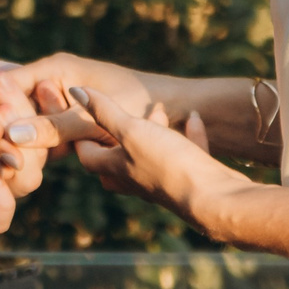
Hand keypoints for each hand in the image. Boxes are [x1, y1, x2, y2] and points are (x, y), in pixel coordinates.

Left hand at [0, 51, 49, 232]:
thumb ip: (30, 91)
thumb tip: (56, 99)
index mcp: (29, 126)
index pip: (60, 131)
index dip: (57, 114)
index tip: (43, 88)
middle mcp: (16, 153)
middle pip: (43, 157)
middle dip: (28, 133)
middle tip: (2, 111)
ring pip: (27, 183)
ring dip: (18, 160)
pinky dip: (2, 203)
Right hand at [0, 53, 158, 158]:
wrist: (176, 109)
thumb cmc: (137, 102)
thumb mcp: (90, 119)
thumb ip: (51, 128)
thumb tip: (11, 137)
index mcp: (54, 67)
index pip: (6, 83)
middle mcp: (54, 80)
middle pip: (15, 104)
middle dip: (9, 129)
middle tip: (4, 157)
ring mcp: (63, 100)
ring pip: (31, 123)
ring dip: (27, 142)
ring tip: (18, 163)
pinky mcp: (72, 119)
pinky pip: (48, 133)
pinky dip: (45, 148)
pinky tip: (38, 165)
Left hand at [69, 86, 249, 237]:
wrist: (213, 197)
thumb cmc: (166, 163)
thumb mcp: (131, 130)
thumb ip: (104, 111)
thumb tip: (75, 91)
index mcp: (115, 170)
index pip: (87, 155)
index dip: (83, 135)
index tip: (85, 113)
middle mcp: (135, 181)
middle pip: (117, 158)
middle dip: (121, 132)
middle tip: (126, 111)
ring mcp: (163, 183)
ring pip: (151, 156)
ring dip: (155, 131)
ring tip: (160, 112)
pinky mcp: (189, 181)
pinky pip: (184, 157)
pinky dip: (187, 138)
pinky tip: (194, 120)